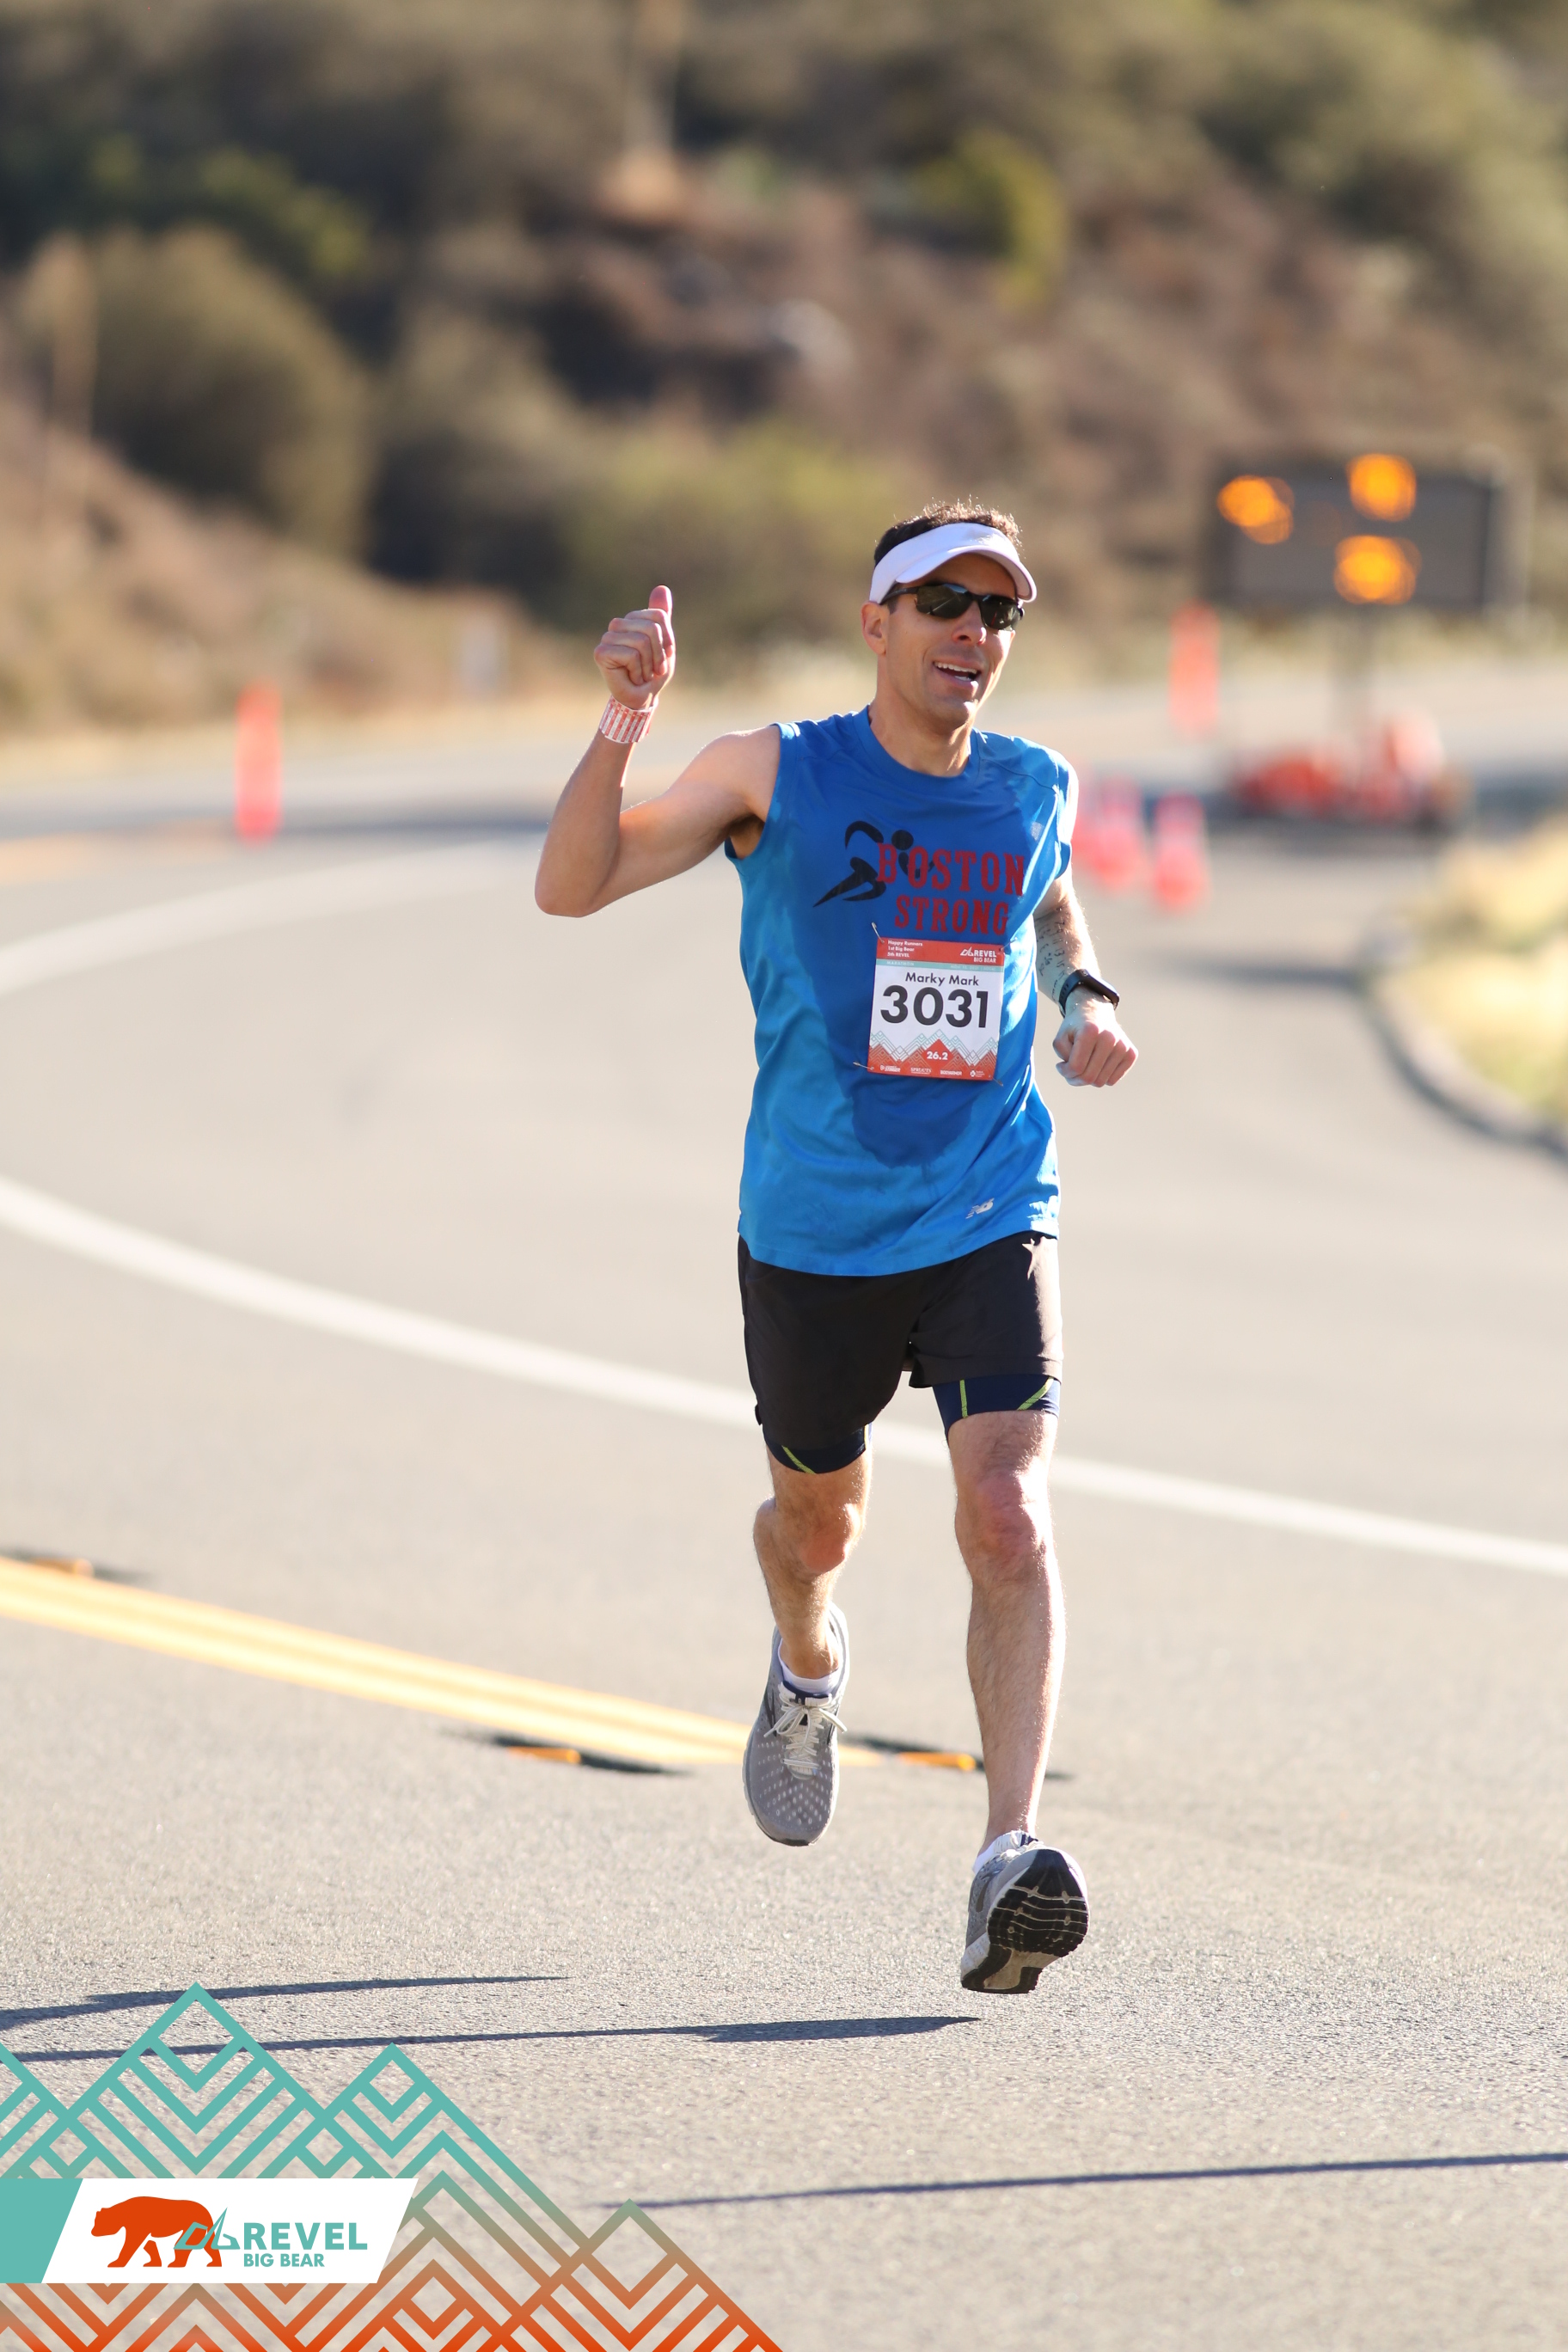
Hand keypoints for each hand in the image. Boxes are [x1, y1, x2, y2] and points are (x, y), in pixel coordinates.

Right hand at [595, 583, 675, 709]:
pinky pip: (631, 655)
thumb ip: (661, 616)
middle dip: (659, 654)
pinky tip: (631, 677)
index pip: (659, 617)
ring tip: (641, 674)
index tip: (663, 657)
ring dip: (648, 665)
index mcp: (633, 620)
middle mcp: (617, 625)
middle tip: (652, 669)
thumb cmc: (652, 672)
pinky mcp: (601, 653)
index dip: (667, 640)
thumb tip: (662, 587)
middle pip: (651, 628)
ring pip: (642, 642)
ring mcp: (607, 638)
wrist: (641, 698)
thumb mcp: (664, 643)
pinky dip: (637, 671)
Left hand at [1052, 992, 1137, 1087]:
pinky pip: (1112, 1081)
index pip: (1076, 1067)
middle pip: (1089, 1077)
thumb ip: (1063, 1056)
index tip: (1061, 1065)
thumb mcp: (1060, 1038)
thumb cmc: (1076, 1029)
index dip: (1065, 1072)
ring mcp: (1123, 1046)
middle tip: (1071, 1070)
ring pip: (1101, 1082)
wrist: (1096, 1014)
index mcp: (1091, 1031)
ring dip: (1088, 1078)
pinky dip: (1101, 1077)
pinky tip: (1097, 1064)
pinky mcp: (1131, 1054)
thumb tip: (1077, 1072)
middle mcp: (1110, 1038)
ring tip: (1085, 1065)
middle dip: (1075, 1079)